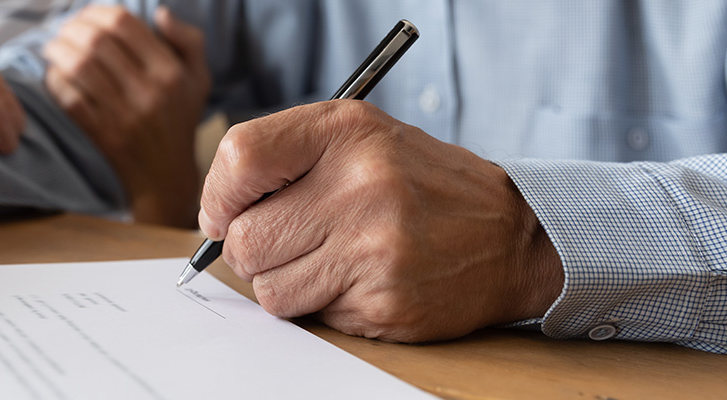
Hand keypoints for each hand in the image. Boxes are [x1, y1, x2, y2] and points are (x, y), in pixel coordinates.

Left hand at [44, 6, 209, 227]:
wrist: (166, 177)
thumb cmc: (179, 120)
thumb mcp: (198, 79)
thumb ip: (188, 41)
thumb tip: (160, 12)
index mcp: (170, 72)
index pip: (124, 24)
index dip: (97, 12)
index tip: (87, 15)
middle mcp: (148, 92)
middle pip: (97, 41)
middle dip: (72, 28)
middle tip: (63, 29)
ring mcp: (124, 115)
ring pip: (79, 67)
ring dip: (58, 51)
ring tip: (52, 47)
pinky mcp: (103, 134)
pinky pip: (70, 98)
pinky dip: (56, 81)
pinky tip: (54, 74)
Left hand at [198, 100, 563, 342]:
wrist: (512, 234)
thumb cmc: (419, 184)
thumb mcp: (358, 138)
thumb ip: (283, 158)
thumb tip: (215, 215)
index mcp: (347, 132)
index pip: (240, 158)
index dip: (218, 195)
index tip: (225, 213)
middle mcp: (361, 185)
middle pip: (245, 238)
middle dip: (250, 250)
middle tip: (284, 243)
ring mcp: (374, 247)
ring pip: (268, 288)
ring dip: (284, 283)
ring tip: (327, 261)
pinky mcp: (384, 300)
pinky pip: (309, 316)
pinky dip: (321, 305)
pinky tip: (357, 281)